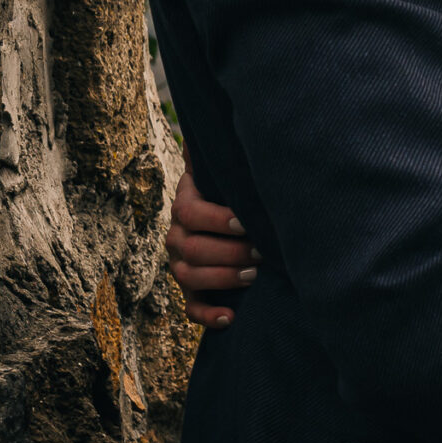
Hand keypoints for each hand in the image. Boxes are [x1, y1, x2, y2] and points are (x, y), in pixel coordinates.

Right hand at [166, 167, 254, 328]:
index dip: (217, 219)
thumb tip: (210, 124)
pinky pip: (190, 310)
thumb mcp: (231, 172)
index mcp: (186, 203)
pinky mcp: (193, 292)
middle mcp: (178, 235)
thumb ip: (222, 154)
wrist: (242, 225)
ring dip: (224, 278)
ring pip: (189, 276)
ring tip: (257, 275)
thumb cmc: (240, 192)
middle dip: (229, 251)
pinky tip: (232, 318)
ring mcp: (181, 265)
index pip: (189, 212)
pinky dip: (209, 316)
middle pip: (190, 248)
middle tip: (263, 251)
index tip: (247, 222)